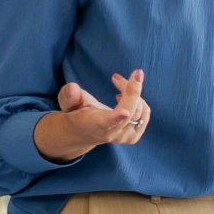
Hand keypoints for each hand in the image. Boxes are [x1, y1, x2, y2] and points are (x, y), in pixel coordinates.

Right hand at [33, 70, 150, 162]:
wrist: (83, 132)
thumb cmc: (76, 113)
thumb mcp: (68, 103)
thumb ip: (69, 96)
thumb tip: (72, 88)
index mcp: (95, 126)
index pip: (107, 123)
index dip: (116, 117)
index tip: (124, 112)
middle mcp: (112, 134)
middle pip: (130, 110)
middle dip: (129, 88)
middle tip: (117, 76)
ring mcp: (124, 137)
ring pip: (140, 109)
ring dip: (132, 91)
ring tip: (117, 83)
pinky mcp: (134, 136)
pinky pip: (145, 113)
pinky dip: (139, 100)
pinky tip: (125, 97)